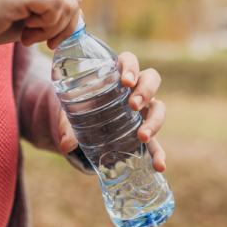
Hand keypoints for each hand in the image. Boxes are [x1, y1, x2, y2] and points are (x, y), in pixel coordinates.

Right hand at [0, 0, 81, 48]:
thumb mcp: (27, 18)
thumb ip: (50, 14)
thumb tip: (76, 22)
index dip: (67, 24)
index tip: (49, 40)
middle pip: (73, 1)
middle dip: (63, 29)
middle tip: (39, 40)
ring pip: (66, 4)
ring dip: (51, 29)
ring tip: (27, 35)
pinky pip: (55, 5)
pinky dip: (46, 26)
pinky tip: (26, 32)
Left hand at [57, 52, 166, 171]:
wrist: (85, 130)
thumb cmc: (80, 111)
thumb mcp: (70, 114)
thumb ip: (67, 125)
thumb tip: (66, 144)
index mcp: (116, 76)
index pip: (129, 61)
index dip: (131, 67)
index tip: (126, 81)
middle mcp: (135, 90)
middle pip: (151, 79)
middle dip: (146, 91)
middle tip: (133, 105)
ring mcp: (144, 111)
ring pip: (159, 108)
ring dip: (154, 120)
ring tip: (142, 135)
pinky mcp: (145, 132)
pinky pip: (156, 142)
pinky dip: (158, 154)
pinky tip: (159, 165)